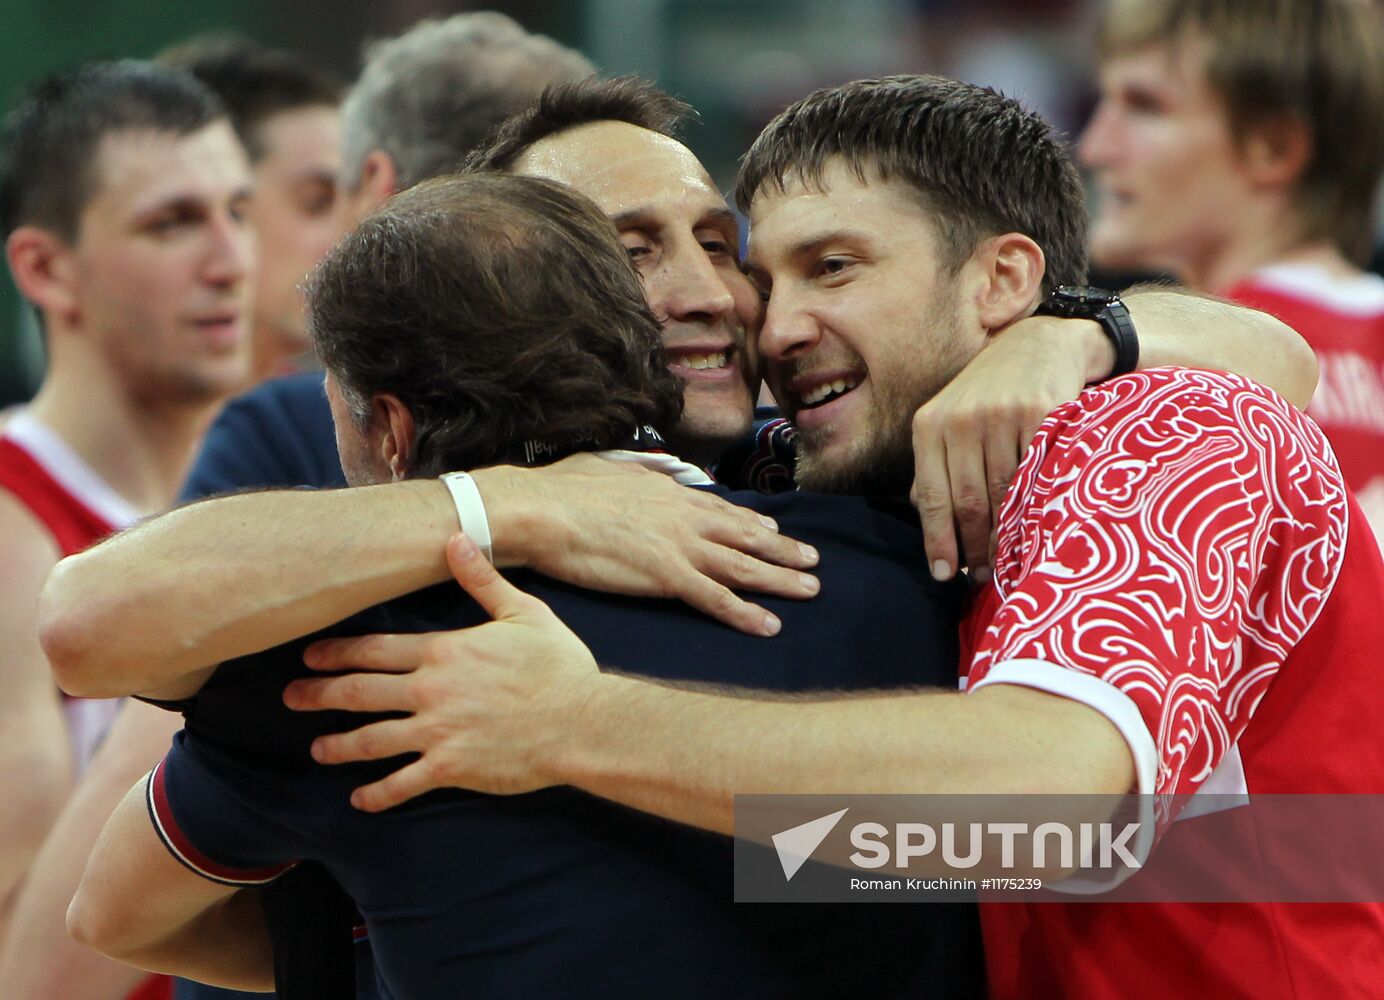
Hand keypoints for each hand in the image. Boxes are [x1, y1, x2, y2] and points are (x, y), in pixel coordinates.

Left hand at [283, 533, 599, 808]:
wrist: (580, 720)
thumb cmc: (557, 665)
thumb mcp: (523, 612)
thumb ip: (482, 580)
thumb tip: (455, 540)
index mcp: (444, 651)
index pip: (375, 649)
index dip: (337, 652)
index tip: (310, 655)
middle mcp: (430, 691)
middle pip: (359, 692)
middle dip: (319, 694)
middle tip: (291, 697)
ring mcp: (437, 732)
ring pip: (371, 740)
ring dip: (339, 745)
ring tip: (317, 748)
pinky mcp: (451, 768)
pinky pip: (402, 784)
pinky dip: (377, 794)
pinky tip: (359, 800)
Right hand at [475, 454, 819, 636]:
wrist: (542, 510)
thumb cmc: (562, 489)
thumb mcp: (609, 466)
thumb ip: (637, 471)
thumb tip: (647, 470)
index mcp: (668, 492)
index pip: (720, 510)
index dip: (751, 523)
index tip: (774, 532)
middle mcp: (684, 517)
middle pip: (745, 536)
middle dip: (783, 550)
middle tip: (814, 560)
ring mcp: (679, 546)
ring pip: (743, 565)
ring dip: (781, 579)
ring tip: (811, 589)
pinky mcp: (667, 576)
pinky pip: (716, 599)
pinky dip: (746, 613)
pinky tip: (770, 625)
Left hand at [911, 315, 1100, 581]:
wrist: (1039, 346)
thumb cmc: (989, 395)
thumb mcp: (950, 421)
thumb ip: (935, 465)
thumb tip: (921, 515)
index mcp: (930, 426)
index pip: (929, 496)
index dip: (938, 540)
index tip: (945, 574)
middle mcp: (961, 420)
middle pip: (967, 501)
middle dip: (973, 547)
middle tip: (981, 576)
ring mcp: (1000, 416)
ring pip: (1002, 493)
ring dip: (1004, 536)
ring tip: (1005, 562)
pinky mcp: (1040, 414)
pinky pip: (1036, 475)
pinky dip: (1034, 507)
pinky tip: (1033, 528)